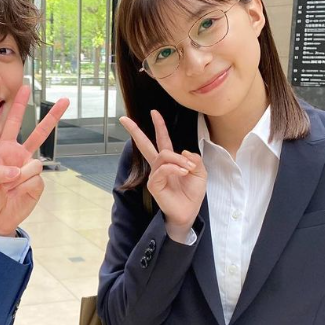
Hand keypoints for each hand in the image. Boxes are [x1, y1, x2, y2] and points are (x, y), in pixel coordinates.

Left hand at [0, 85, 68, 236]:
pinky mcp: (38, 183)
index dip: (19, 107)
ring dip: (20, 177)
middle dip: (52, 117)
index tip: (25, 88)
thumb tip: (17, 171)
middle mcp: (20, 156)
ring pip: (34, 165)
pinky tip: (18, 193)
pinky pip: (36, 180)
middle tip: (66, 100)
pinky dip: (25, 188)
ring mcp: (30, 170)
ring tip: (9, 188)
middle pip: (39, 134)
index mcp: (4, 150)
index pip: (12, 124)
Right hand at [119, 110, 206, 239]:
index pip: (162, 140)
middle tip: (124, 119)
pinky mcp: (153, 184)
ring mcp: (154, 175)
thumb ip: (194, 159)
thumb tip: (183, 151)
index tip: (154, 112)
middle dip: (135, 131)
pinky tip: (182, 172)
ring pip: (163, 155)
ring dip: (178, 159)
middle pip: (144, 145)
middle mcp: (159, 166)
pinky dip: (174, 167)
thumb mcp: (200, 172)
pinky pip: (162, 169)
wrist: (189, 211)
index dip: (159, 126)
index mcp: (169, 161)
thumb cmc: (192, 193)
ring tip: (188, 168)